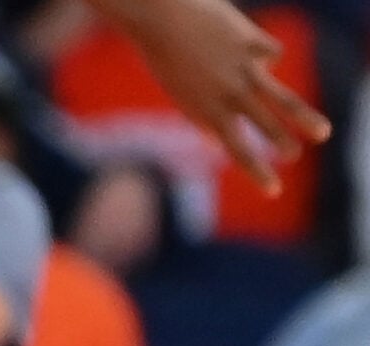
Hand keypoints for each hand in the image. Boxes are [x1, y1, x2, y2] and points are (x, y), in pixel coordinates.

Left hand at [100, 0, 329, 193]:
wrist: (160, 18)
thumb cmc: (166, 56)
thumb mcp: (181, 94)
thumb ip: (203, 118)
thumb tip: (219, 142)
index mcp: (206, 113)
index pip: (238, 150)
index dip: (257, 171)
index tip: (274, 190)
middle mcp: (227, 96)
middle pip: (264, 127)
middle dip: (282, 144)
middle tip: (294, 157)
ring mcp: (243, 70)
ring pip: (282, 99)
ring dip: (304, 119)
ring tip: (322, 134)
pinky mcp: (253, 43)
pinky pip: (271, 53)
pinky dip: (264, 52)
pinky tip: (246, 45)